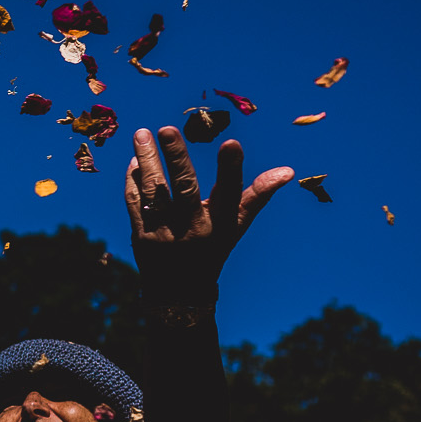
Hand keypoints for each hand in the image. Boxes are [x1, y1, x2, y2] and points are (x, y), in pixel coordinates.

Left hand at [122, 127, 291, 296]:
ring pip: (154, 192)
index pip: (231, 193)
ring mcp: (165, 233)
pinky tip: (134, 159)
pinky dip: (133, 181)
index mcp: (222, 224)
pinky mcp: (142, 236)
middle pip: (185, 188)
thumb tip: (288, 170)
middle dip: (176, 158)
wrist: (180, 293)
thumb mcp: (237, 226)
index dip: (231, 169)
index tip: (231, 142)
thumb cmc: (213, 248)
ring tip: (141, 134)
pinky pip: (135, 203)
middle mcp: (194, 229)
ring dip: (146, 161)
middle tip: (168, 128)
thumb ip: (258, 196)